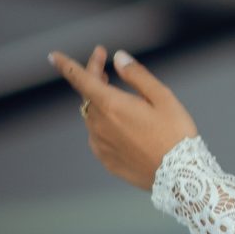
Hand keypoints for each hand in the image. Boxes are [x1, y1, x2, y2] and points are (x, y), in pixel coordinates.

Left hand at [46, 46, 199, 194]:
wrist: (180, 177)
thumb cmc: (175, 135)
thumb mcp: (163, 97)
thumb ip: (137, 75)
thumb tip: (118, 58)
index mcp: (111, 105)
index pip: (80, 79)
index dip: (65, 65)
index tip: (54, 56)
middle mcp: (99, 124)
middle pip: (88, 95)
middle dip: (94, 78)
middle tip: (106, 68)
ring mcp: (100, 144)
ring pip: (94, 116)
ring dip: (102, 103)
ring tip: (122, 101)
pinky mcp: (106, 159)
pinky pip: (100, 136)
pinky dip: (107, 126)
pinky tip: (126, 127)